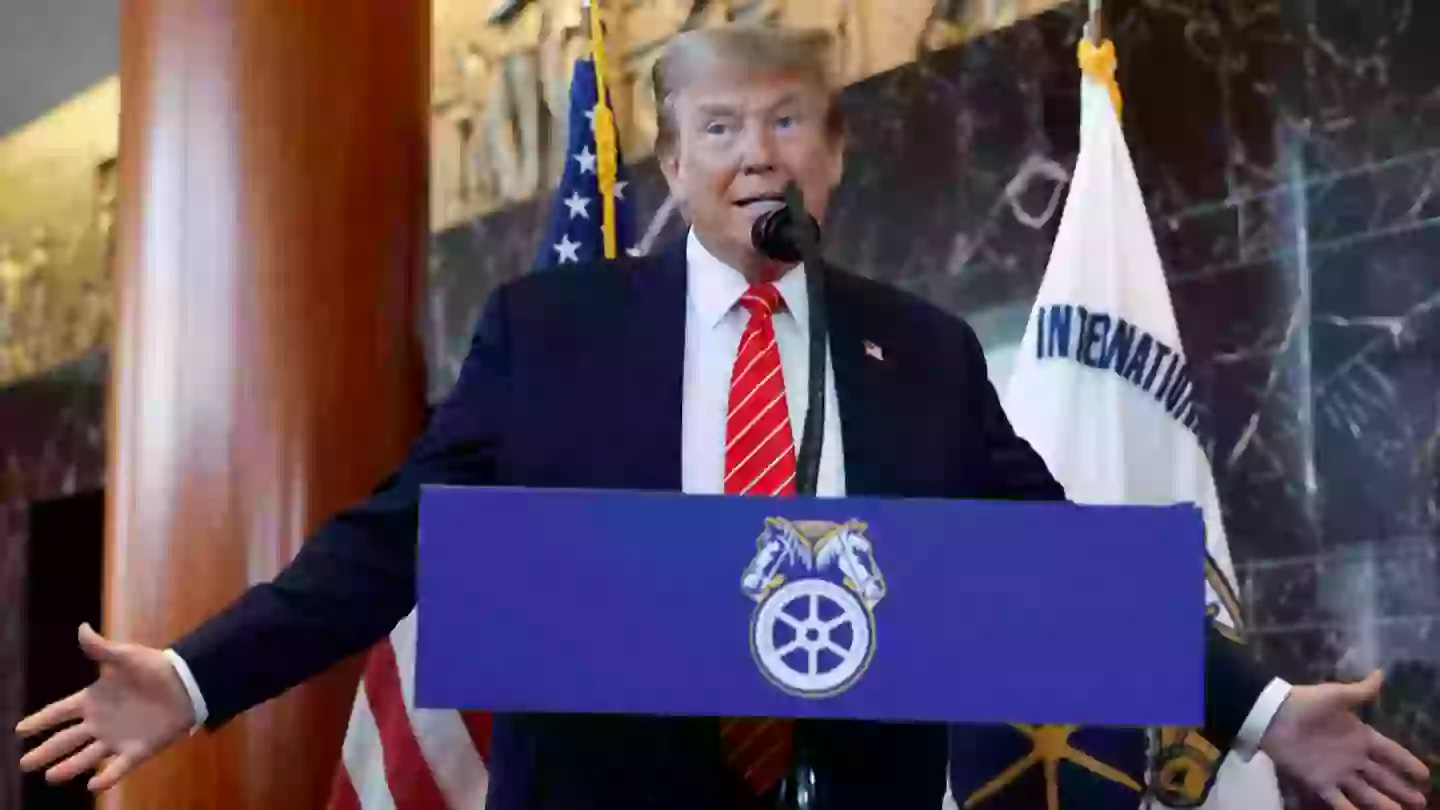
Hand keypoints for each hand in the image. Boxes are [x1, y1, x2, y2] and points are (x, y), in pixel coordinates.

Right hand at [16, 623, 194, 790]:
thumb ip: (102, 648)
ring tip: (50, 777)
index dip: (40, 721)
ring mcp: (118, 738)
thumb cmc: (156, 667)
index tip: (19, 730)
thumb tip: (82, 628)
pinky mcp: (138, 750)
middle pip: (66, 740)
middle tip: (24, 764)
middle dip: (45, 752)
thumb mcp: (127, 656)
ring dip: (69, 767)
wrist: (189, 683)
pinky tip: (93, 786)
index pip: (59, 712)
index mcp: (94, 700)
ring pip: (87, 757)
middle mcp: (101, 722)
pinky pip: (119, 767)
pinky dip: (107, 777)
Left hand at [1261, 670, 1430, 809]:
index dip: (1407, 763)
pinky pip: (1338, 801)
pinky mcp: (1318, 781)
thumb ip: (1363, 690)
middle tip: (1421, 802)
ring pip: (1366, 792)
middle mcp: (1352, 757)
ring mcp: (1337, 771)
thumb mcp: (1338, 695)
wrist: (1273, 715)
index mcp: (1360, 736)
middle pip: (1383, 777)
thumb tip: (1382, 673)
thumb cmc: (1307, 703)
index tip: (1425, 775)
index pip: (1391, 753)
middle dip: (1401, 789)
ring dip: (1383, 803)